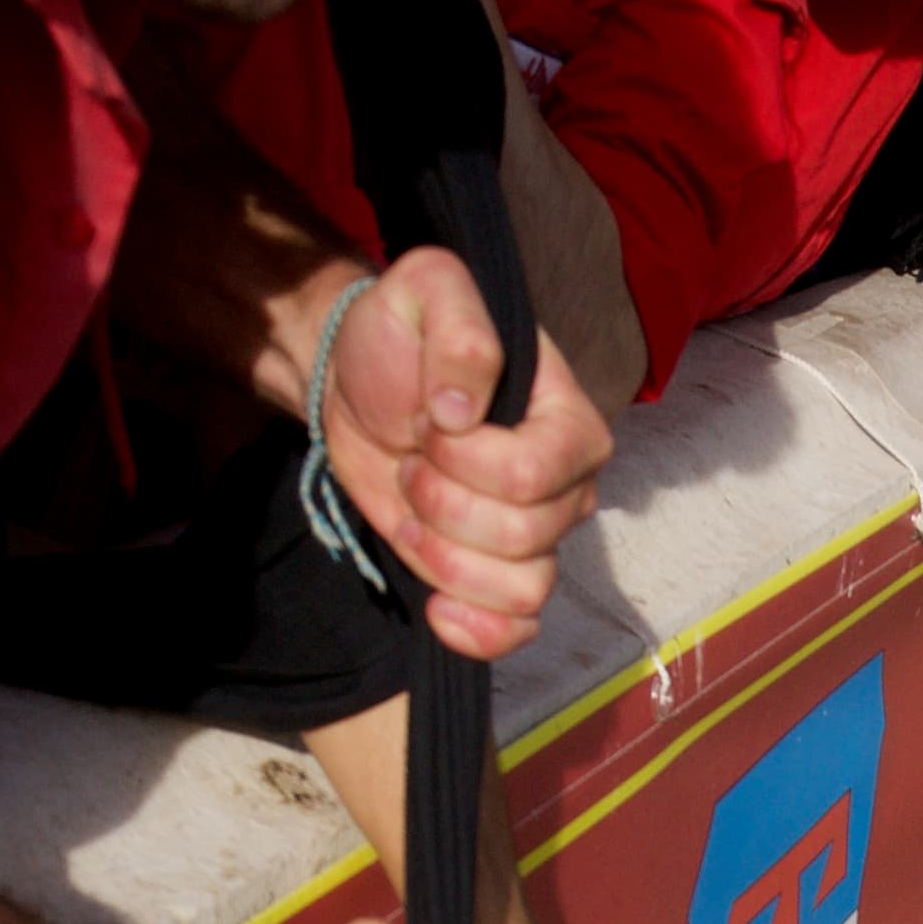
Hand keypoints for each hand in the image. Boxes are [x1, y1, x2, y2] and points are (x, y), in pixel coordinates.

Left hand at [315, 250, 607, 659]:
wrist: (355, 380)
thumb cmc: (399, 333)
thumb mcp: (424, 291)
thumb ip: (460, 331)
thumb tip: (465, 409)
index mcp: (567, 417)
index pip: (536, 476)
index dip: (468, 464)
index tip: (430, 424)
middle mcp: (567, 483)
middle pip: (527, 538)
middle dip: (443, 506)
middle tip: (412, 462)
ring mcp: (537, 534)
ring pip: (524, 590)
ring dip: (446, 561)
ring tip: (412, 513)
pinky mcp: (497, 573)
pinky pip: (516, 631)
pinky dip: (476, 632)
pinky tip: (437, 609)